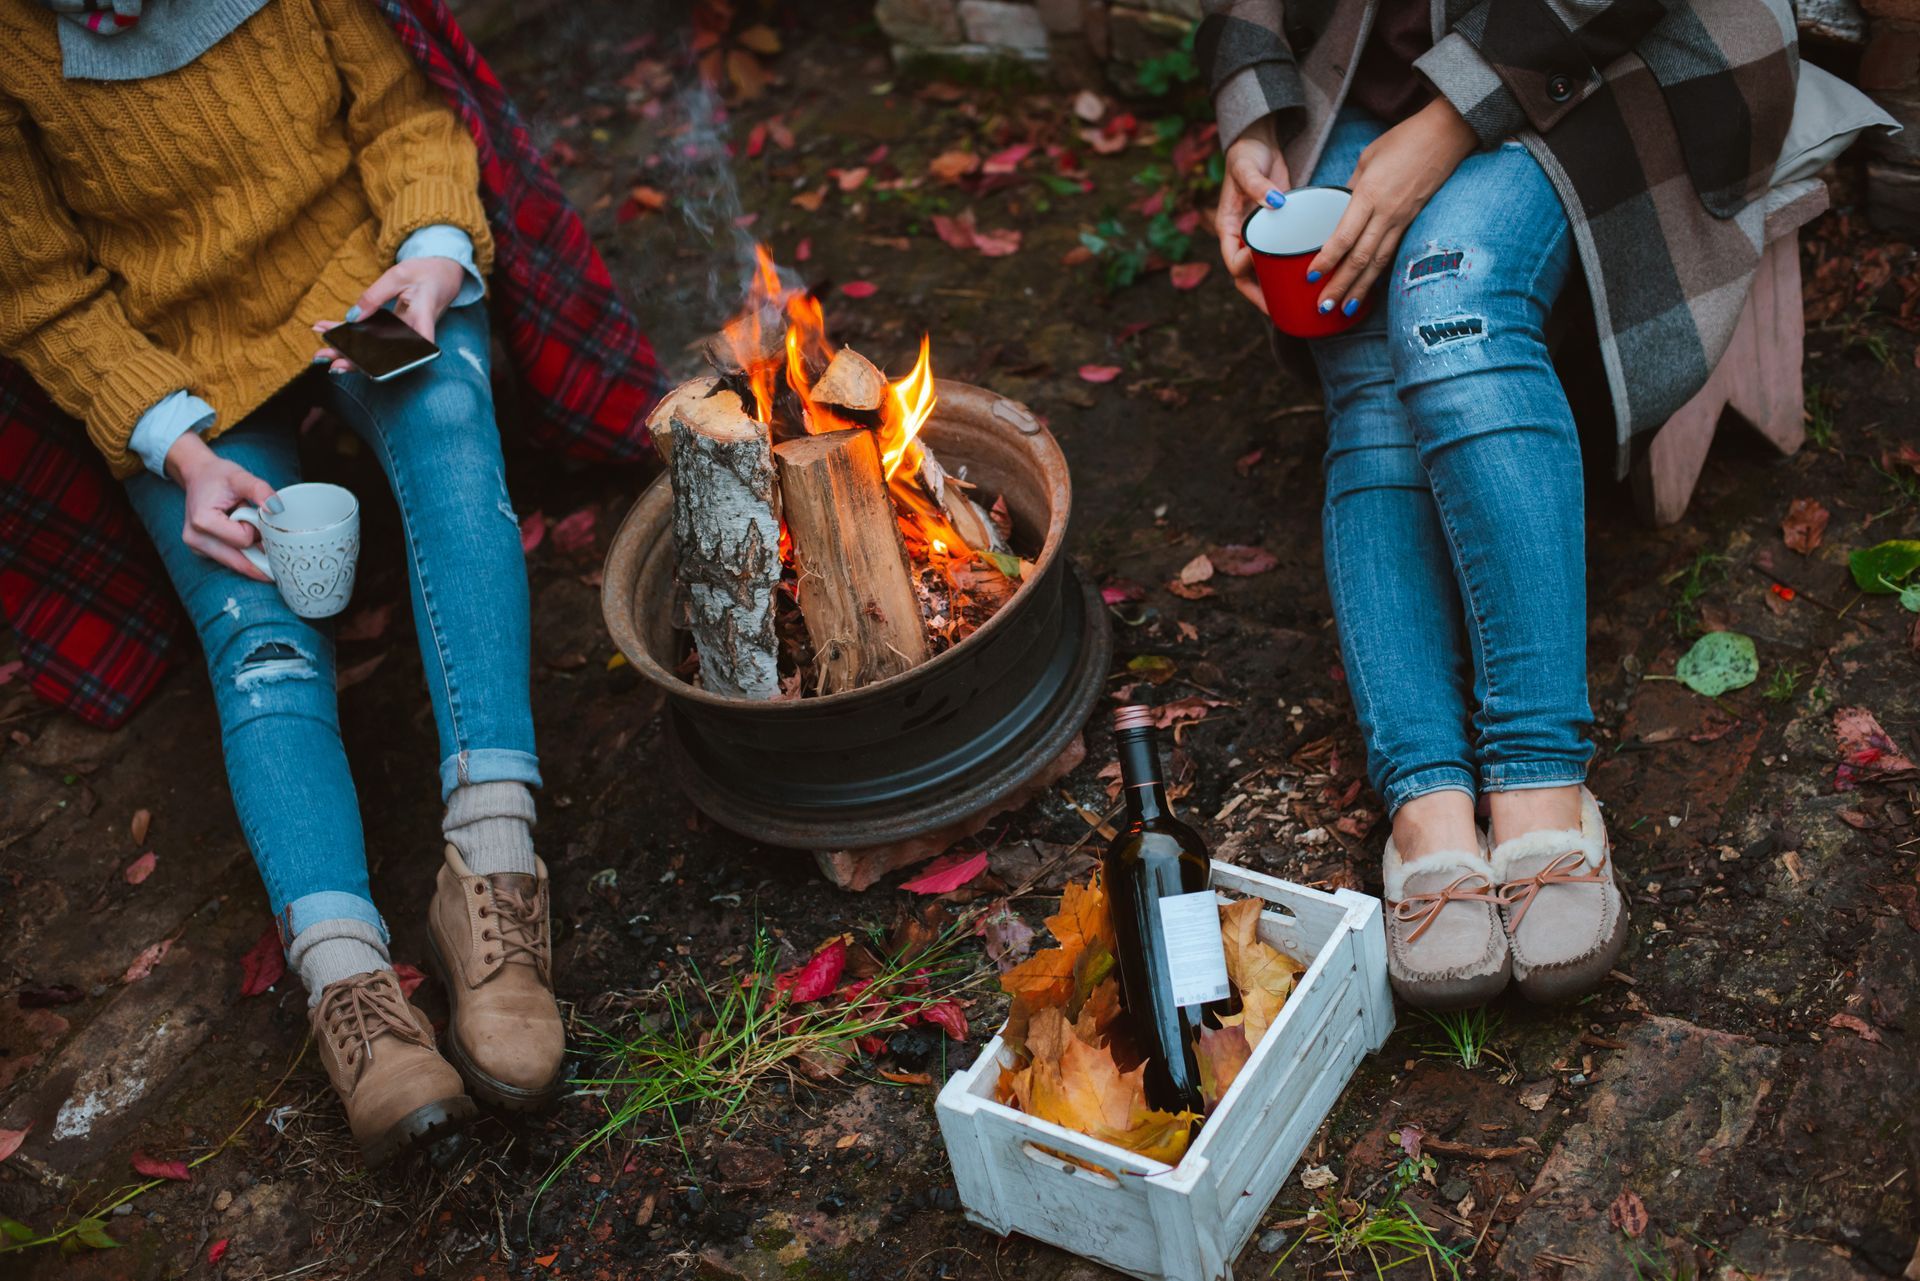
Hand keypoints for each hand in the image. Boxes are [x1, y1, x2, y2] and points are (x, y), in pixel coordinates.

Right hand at [164, 432, 278, 580]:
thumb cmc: (218, 476)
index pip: (244, 540)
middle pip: (241, 560)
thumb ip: (260, 490)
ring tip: (239, 523)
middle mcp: (195, 539)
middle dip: (253, 544)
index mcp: (202, 521)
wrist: (199, 475)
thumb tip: (276, 509)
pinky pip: (231, 561)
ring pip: (238, 564)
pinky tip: (234, 531)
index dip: (253, 527)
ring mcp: (196, 548)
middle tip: (251, 522)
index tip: (245, 510)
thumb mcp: (240, 477)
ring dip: (247, 548)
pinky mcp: (201, 552)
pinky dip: (240, 550)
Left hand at [312, 256, 465, 372]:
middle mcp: (415, 334)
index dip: (394, 362)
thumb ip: (374, 296)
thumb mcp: (399, 275)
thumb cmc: (426, 273)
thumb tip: (351, 318)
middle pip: (385, 354)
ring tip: (321, 354)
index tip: (373, 371)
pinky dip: (351, 335)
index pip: (414, 347)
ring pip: (376, 350)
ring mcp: (404, 335)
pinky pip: (374, 338)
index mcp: (423, 319)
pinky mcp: (396, 332)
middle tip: (328, 362)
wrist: (442, 273)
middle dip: (355, 360)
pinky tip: (329, 333)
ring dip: (348, 352)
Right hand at [1217, 120, 1290, 314]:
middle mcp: (1242, 239)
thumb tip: (1274, 203)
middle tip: (1281, 312)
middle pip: (1247, 278)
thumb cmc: (1247, 154)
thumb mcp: (1247, 168)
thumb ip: (1258, 185)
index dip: (1246, 271)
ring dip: (1276, 290)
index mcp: (1228, 229)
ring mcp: (1260, 238)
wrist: (1259, 142)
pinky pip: (1280, 258)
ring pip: (1264, 274)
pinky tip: (1308, 281)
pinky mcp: (1277, 232)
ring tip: (1295, 306)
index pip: (1233, 262)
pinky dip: (1290, 272)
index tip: (1264, 266)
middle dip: (1262, 297)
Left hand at [1309, 98, 1477, 317]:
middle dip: (1340, 286)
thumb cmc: (1404, 139)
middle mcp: (1386, 213)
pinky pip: (1393, 253)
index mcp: (1369, 195)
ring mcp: (1403, 220)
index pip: (1344, 237)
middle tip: (1323, 308)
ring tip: (1345, 310)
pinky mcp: (1415, 222)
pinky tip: (1370, 289)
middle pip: (1360, 259)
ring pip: (1378, 262)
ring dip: (1360, 289)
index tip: (1311, 277)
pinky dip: (1380, 274)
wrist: (1447, 133)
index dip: (1327, 260)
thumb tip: (1339, 208)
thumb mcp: (1367, 159)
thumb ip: (1352, 187)